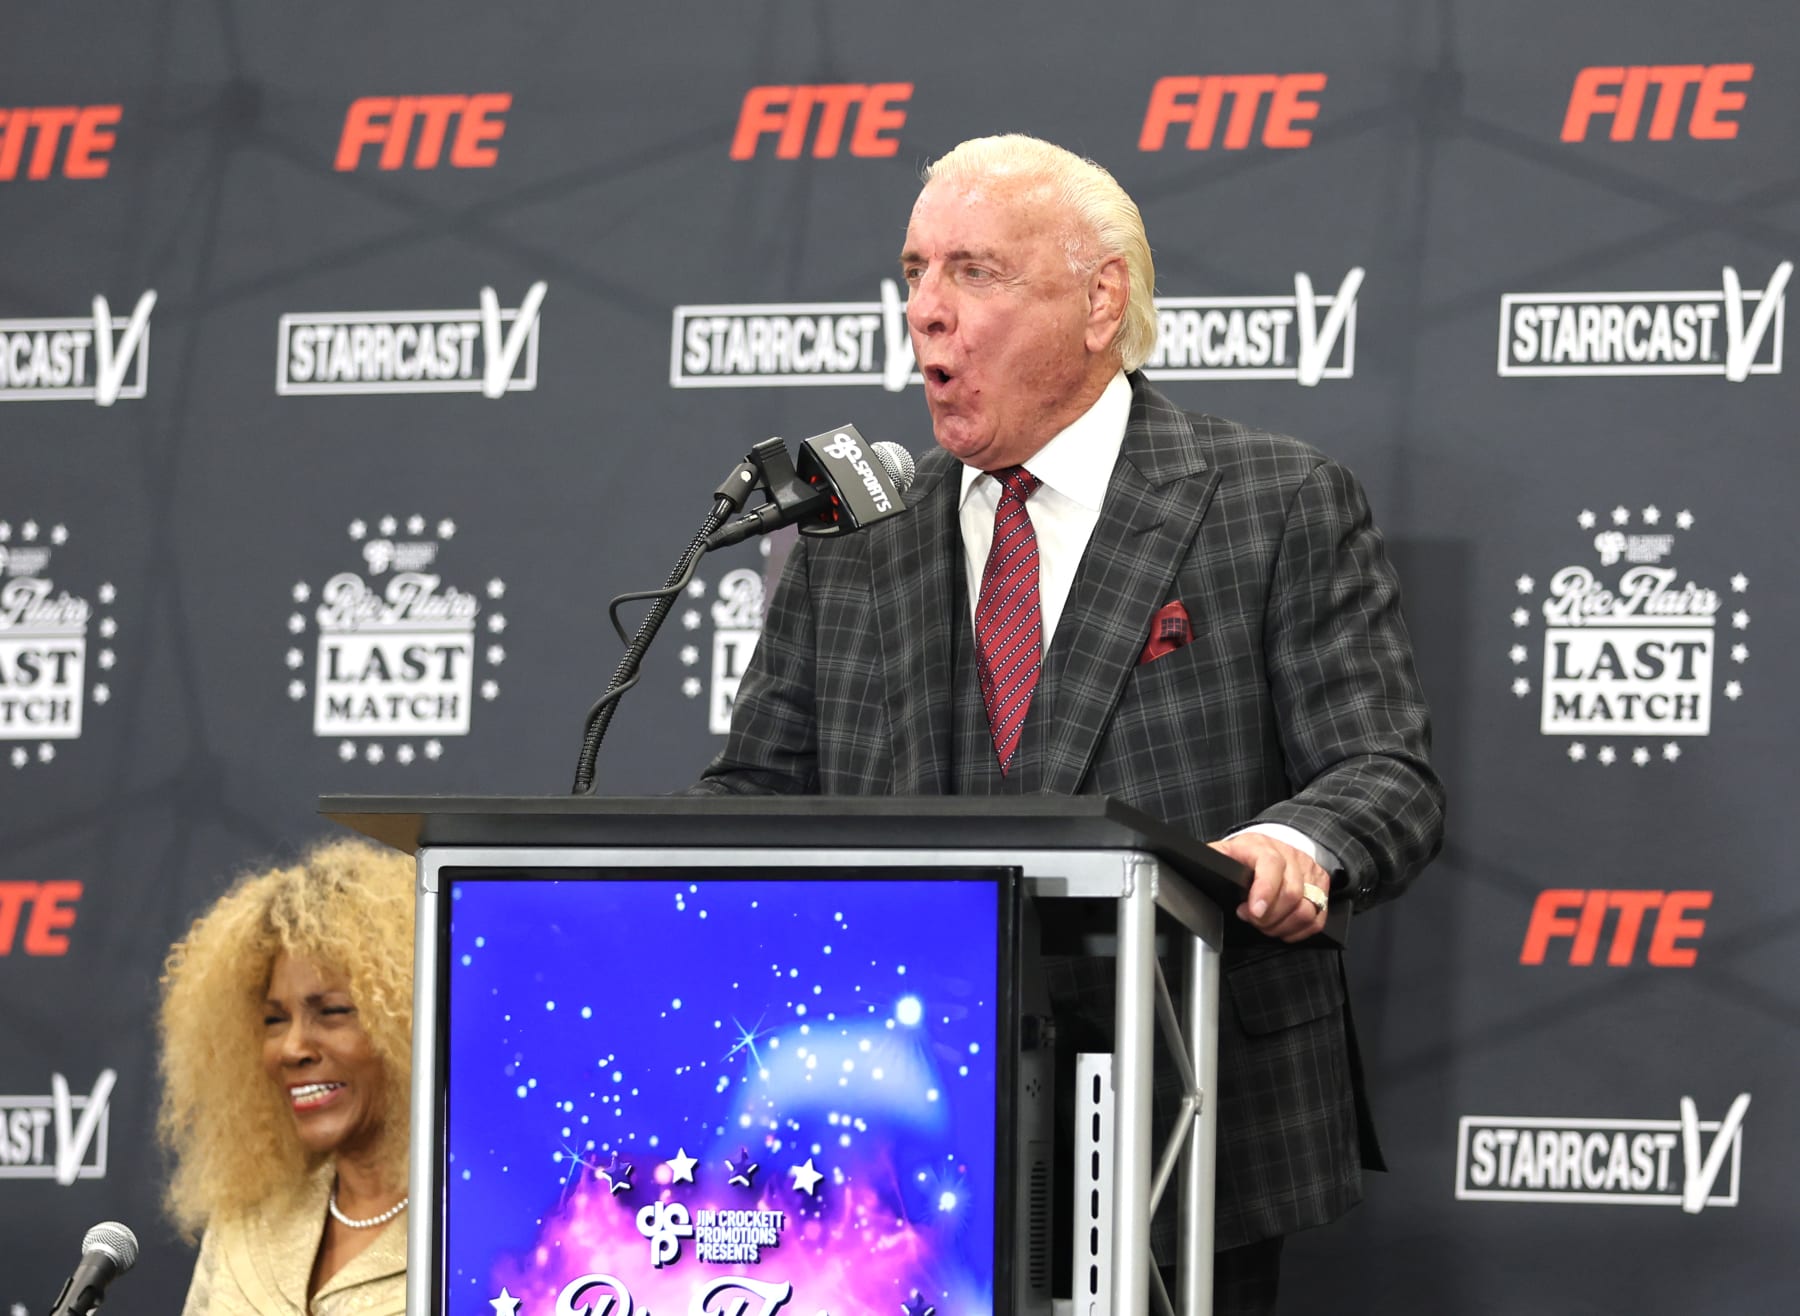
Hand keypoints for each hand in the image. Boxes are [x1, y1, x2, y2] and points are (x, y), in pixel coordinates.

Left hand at [1209, 832, 1329, 942]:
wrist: (1275, 844)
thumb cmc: (1249, 852)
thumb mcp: (1227, 849)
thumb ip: (1214, 856)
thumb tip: (1197, 862)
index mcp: (1264, 848)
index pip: (1272, 866)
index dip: (1264, 891)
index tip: (1253, 912)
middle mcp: (1291, 858)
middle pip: (1291, 894)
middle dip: (1269, 917)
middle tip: (1253, 919)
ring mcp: (1309, 873)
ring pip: (1307, 910)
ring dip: (1283, 926)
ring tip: (1266, 924)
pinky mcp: (1322, 887)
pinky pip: (1317, 918)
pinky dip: (1299, 930)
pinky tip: (1282, 927)